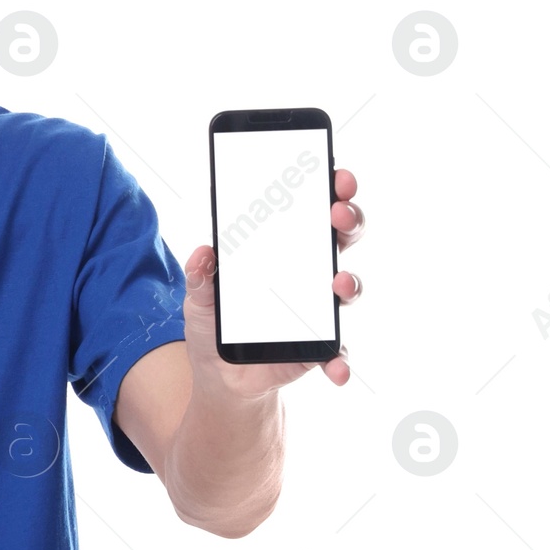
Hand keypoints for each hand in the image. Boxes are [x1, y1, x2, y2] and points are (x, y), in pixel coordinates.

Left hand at [181, 168, 364, 398]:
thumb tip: (202, 252)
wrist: (220, 375)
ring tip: (338, 282)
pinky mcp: (318, 347)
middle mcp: (308, 274)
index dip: (328, 190)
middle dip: (348, 219)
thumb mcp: (199, 298)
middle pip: (340, 238)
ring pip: (347, 287)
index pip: (311, 212)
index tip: (334, 174)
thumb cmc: (215, 324)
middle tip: (338, 213)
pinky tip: (336, 367)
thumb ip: (200, 276)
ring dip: (349, 281)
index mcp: (282, 252)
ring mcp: (318, 310)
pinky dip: (339, 359)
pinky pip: (337, 351)